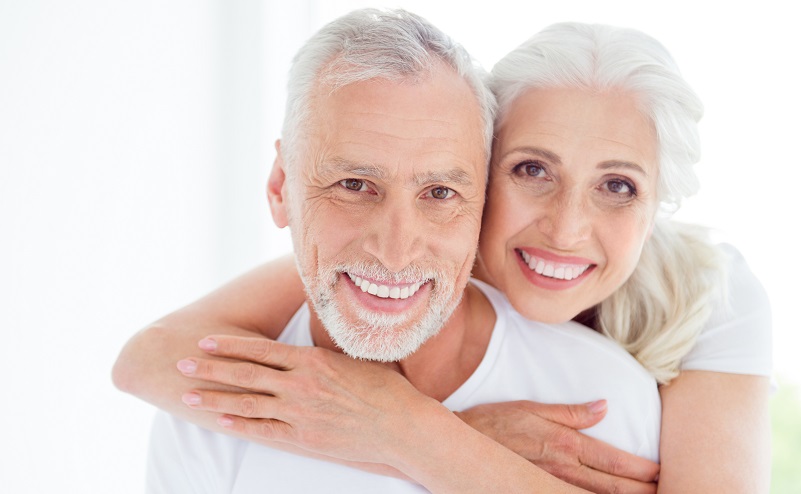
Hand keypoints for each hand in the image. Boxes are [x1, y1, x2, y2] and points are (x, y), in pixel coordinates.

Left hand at [175, 335, 443, 464]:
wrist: (401, 425)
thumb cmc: (383, 388)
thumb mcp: (353, 358)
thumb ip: (323, 352)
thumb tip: (307, 340)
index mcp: (312, 361)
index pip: (260, 350)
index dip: (229, 346)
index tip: (206, 341)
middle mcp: (300, 385)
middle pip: (245, 375)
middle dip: (210, 368)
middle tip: (182, 363)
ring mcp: (300, 413)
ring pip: (247, 403)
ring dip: (215, 398)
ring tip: (189, 394)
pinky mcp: (304, 438)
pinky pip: (264, 430)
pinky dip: (240, 425)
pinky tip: (220, 421)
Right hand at [455, 401, 659, 493]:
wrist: (460, 444)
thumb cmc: (495, 422)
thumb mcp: (532, 408)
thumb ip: (569, 412)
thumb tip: (603, 407)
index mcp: (565, 444)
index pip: (612, 461)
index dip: (640, 469)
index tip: (661, 472)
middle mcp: (562, 469)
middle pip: (611, 487)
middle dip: (640, 491)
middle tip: (665, 490)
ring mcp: (550, 484)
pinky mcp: (537, 490)